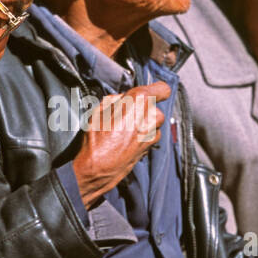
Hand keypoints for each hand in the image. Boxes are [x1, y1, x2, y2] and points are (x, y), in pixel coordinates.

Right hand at [71, 81, 169, 207]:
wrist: (96, 169)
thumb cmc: (94, 140)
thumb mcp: (98, 110)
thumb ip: (115, 100)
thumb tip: (122, 99)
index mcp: (138, 101)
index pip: (163, 89)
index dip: (157, 90)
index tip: (151, 92)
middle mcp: (149, 117)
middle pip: (156, 108)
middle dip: (144, 109)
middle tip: (127, 114)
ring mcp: (152, 134)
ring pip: (154, 123)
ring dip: (144, 123)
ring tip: (125, 129)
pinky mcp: (150, 148)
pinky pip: (151, 136)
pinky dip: (143, 136)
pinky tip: (127, 140)